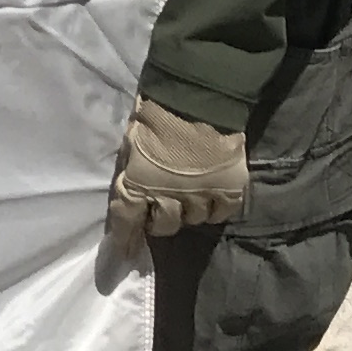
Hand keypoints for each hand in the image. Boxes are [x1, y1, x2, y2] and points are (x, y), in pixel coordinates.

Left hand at [106, 98, 249, 241]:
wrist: (198, 99)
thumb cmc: (156, 116)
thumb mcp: (132, 144)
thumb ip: (132, 171)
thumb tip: (130, 190)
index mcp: (139, 185)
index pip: (127, 221)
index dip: (124, 238)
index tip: (123, 251)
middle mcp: (169, 198)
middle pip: (164, 226)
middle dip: (159, 220)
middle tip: (160, 208)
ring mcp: (201, 196)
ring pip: (193, 220)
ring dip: (187, 211)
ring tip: (188, 197)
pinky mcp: (228, 190)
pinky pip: (220, 214)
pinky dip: (215, 208)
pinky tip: (211, 197)